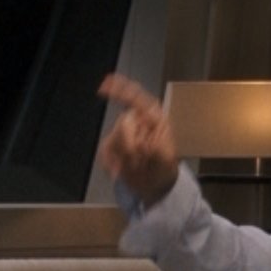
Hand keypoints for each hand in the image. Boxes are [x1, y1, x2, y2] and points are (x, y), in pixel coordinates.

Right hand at [96, 74, 179, 202]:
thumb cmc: (164, 169)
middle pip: (123, 123)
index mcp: (154, 119)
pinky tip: (118, 172)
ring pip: (113, 139)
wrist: (155, 186)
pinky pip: (104, 151)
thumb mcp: (166, 159)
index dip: (120, 89)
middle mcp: (137, 122)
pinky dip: (111, 163)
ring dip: (123, 157)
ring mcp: (123, 133)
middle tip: (139, 162)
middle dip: (130, 146)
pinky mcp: (112, 145)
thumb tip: (142, 141)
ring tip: (136, 168)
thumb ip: (157, 148)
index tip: (105, 84)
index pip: (136, 98)